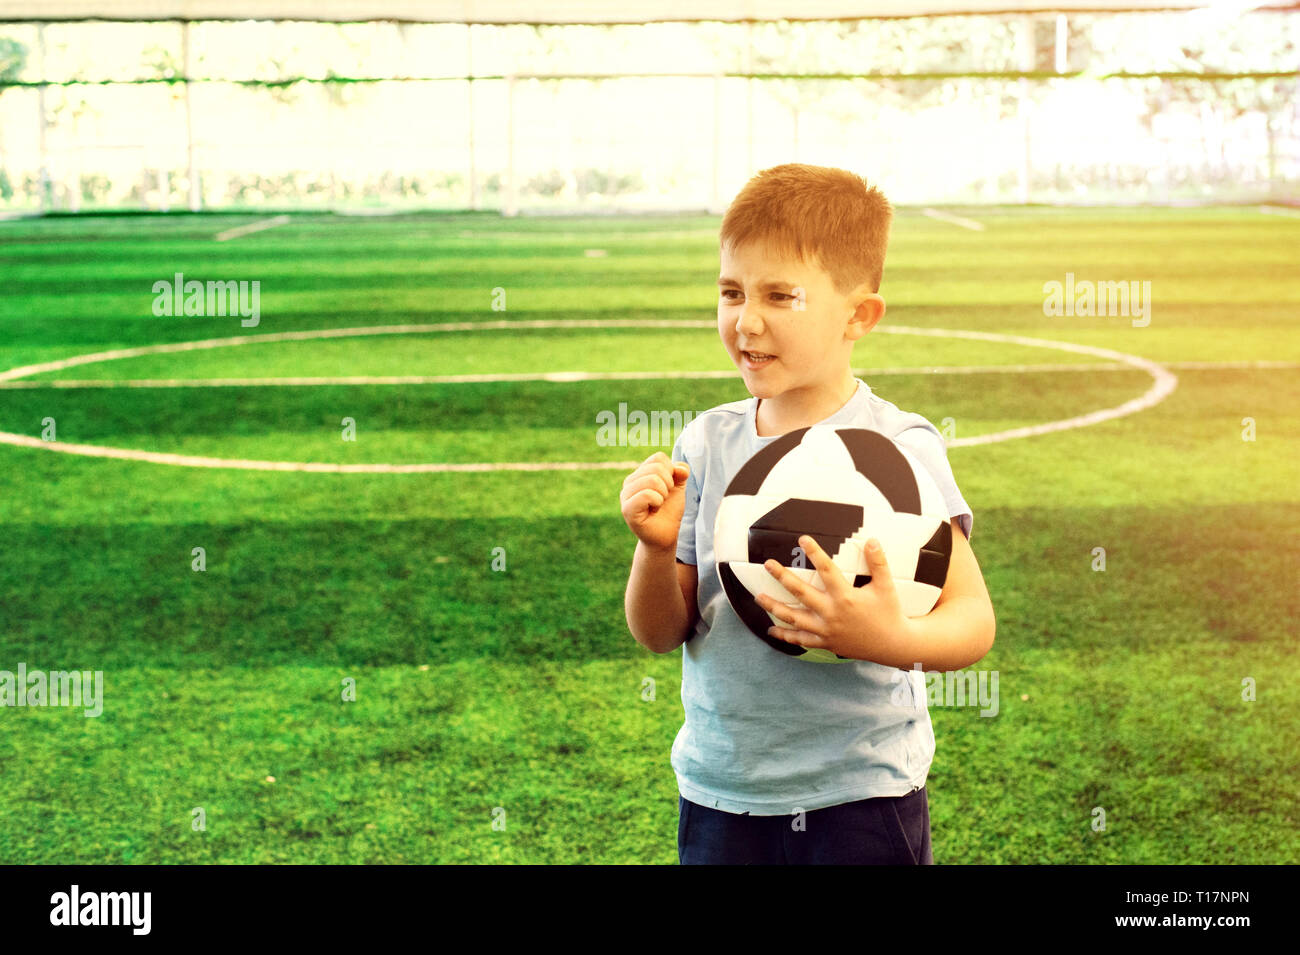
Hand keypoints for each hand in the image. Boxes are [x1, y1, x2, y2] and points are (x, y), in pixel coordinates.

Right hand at [620, 452, 689, 550]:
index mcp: (640, 473)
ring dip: (663, 494)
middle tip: (663, 498)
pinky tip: (654, 509)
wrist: (665, 535)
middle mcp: (629, 482)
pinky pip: (647, 494)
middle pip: (656, 467)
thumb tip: (680, 468)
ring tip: (658, 504)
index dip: (671, 471)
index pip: (658, 458)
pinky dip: (657, 501)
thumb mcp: (678, 488)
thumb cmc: (669, 510)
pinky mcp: (627, 509)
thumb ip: (680, 473)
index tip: (669, 487)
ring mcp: (625, 495)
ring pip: (652, 480)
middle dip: (669, 484)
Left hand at [754, 534, 910, 662]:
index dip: (815, 553)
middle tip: (768, 564)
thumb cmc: (889, 613)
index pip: (827, 570)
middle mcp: (832, 614)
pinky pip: (801, 640)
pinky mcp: (825, 642)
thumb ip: (878, 563)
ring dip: (774, 607)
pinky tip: (771, 629)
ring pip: (794, 618)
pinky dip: (785, 635)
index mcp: (846, 597)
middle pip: (801, 593)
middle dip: (783, 577)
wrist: (892, 645)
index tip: (802, 540)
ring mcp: (826, 630)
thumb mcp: (886, 586)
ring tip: (759, 597)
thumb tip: (872, 540)